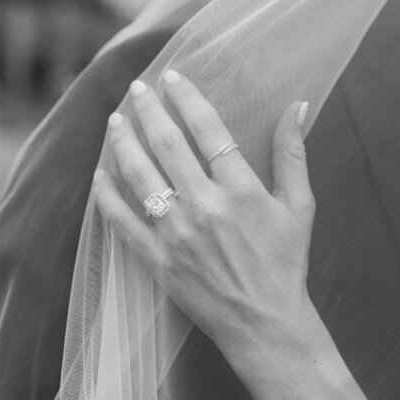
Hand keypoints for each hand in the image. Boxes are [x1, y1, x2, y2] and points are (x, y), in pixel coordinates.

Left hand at [92, 70, 321, 368]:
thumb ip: (293, 153)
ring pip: (140, 177)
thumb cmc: (286, 262)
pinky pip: (122, 222)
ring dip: (123, 144)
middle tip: (137, 89)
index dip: (187, 99)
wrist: (265, 322)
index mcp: (242, 190)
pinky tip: (100, 176)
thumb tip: (298, 105)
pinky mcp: (157, 260)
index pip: (208, 130)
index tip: (172, 78)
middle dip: (148, 111)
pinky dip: (107, 196)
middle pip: (167, 146)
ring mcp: (177, 234)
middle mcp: (206, 207)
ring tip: (116, 121)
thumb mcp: (300, 206)